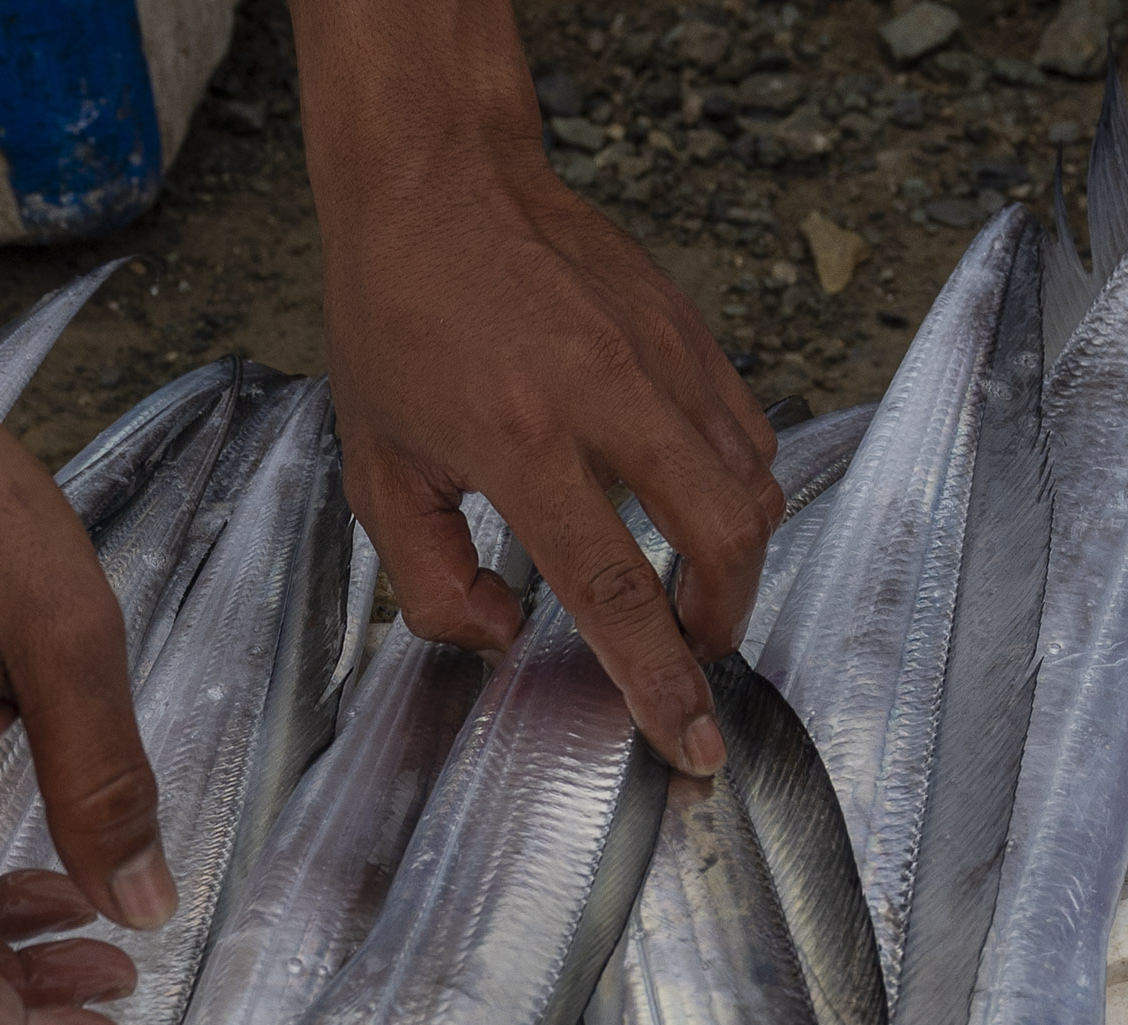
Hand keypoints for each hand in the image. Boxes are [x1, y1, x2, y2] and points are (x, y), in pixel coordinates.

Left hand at [292, 0, 780, 772]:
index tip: (692, 741)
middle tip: (688, 655)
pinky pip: (744, 430)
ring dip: (731, 558)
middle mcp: (608, 396)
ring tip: (685, 586)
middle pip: (724, 538)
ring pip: (751, 484)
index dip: (659, 681)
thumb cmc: (395, 323)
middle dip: (721, 622)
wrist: (437, 179)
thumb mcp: (376, 472)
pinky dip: (731, 486)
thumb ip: (431, 582)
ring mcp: (662, 355)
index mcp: (522, 442)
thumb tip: (507, 634)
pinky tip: (684, 502)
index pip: (615, 592)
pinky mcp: (688, 326)